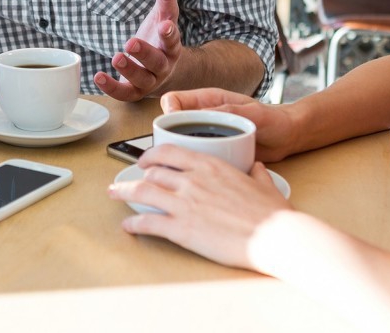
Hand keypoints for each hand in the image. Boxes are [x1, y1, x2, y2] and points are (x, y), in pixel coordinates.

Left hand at [95, 0, 183, 100]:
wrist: (164, 71)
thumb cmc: (161, 40)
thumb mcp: (164, 16)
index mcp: (171, 46)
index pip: (172, 39)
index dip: (169, 33)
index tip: (165, 26)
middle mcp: (163, 66)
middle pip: (156, 62)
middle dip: (144, 52)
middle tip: (130, 42)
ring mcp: (150, 81)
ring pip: (142, 79)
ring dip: (129, 69)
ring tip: (116, 57)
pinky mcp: (134, 91)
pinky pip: (124, 93)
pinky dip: (111, 88)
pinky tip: (98, 76)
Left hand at [108, 144, 292, 270]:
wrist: (275, 236)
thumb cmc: (272, 213)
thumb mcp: (264, 184)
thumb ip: (256, 173)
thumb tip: (256, 168)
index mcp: (210, 165)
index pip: (170, 151)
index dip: (152, 154)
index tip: (145, 159)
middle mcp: (193, 180)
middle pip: (152, 172)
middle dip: (135, 175)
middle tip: (126, 179)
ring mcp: (185, 204)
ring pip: (143, 192)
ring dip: (124, 192)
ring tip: (114, 194)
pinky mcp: (182, 229)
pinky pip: (149, 223)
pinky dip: (134, 223)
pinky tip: (128, 226)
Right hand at [160, 88, 295, 162]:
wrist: (288, 137)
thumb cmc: (273, 119)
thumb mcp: (253, 112)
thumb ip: (230, 111)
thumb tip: (205, 113)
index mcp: (207, 100)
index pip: (174, 100)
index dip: (168, 111)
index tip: (173, 125)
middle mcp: (203, 117)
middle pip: (172, 124)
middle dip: (168, 138)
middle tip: (176, 151)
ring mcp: (207, 135)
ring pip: (181, 143)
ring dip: (181, 153)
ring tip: (189, 164)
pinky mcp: (214, 151)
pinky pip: (196, 156)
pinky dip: (195, 164)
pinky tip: (202, 173)